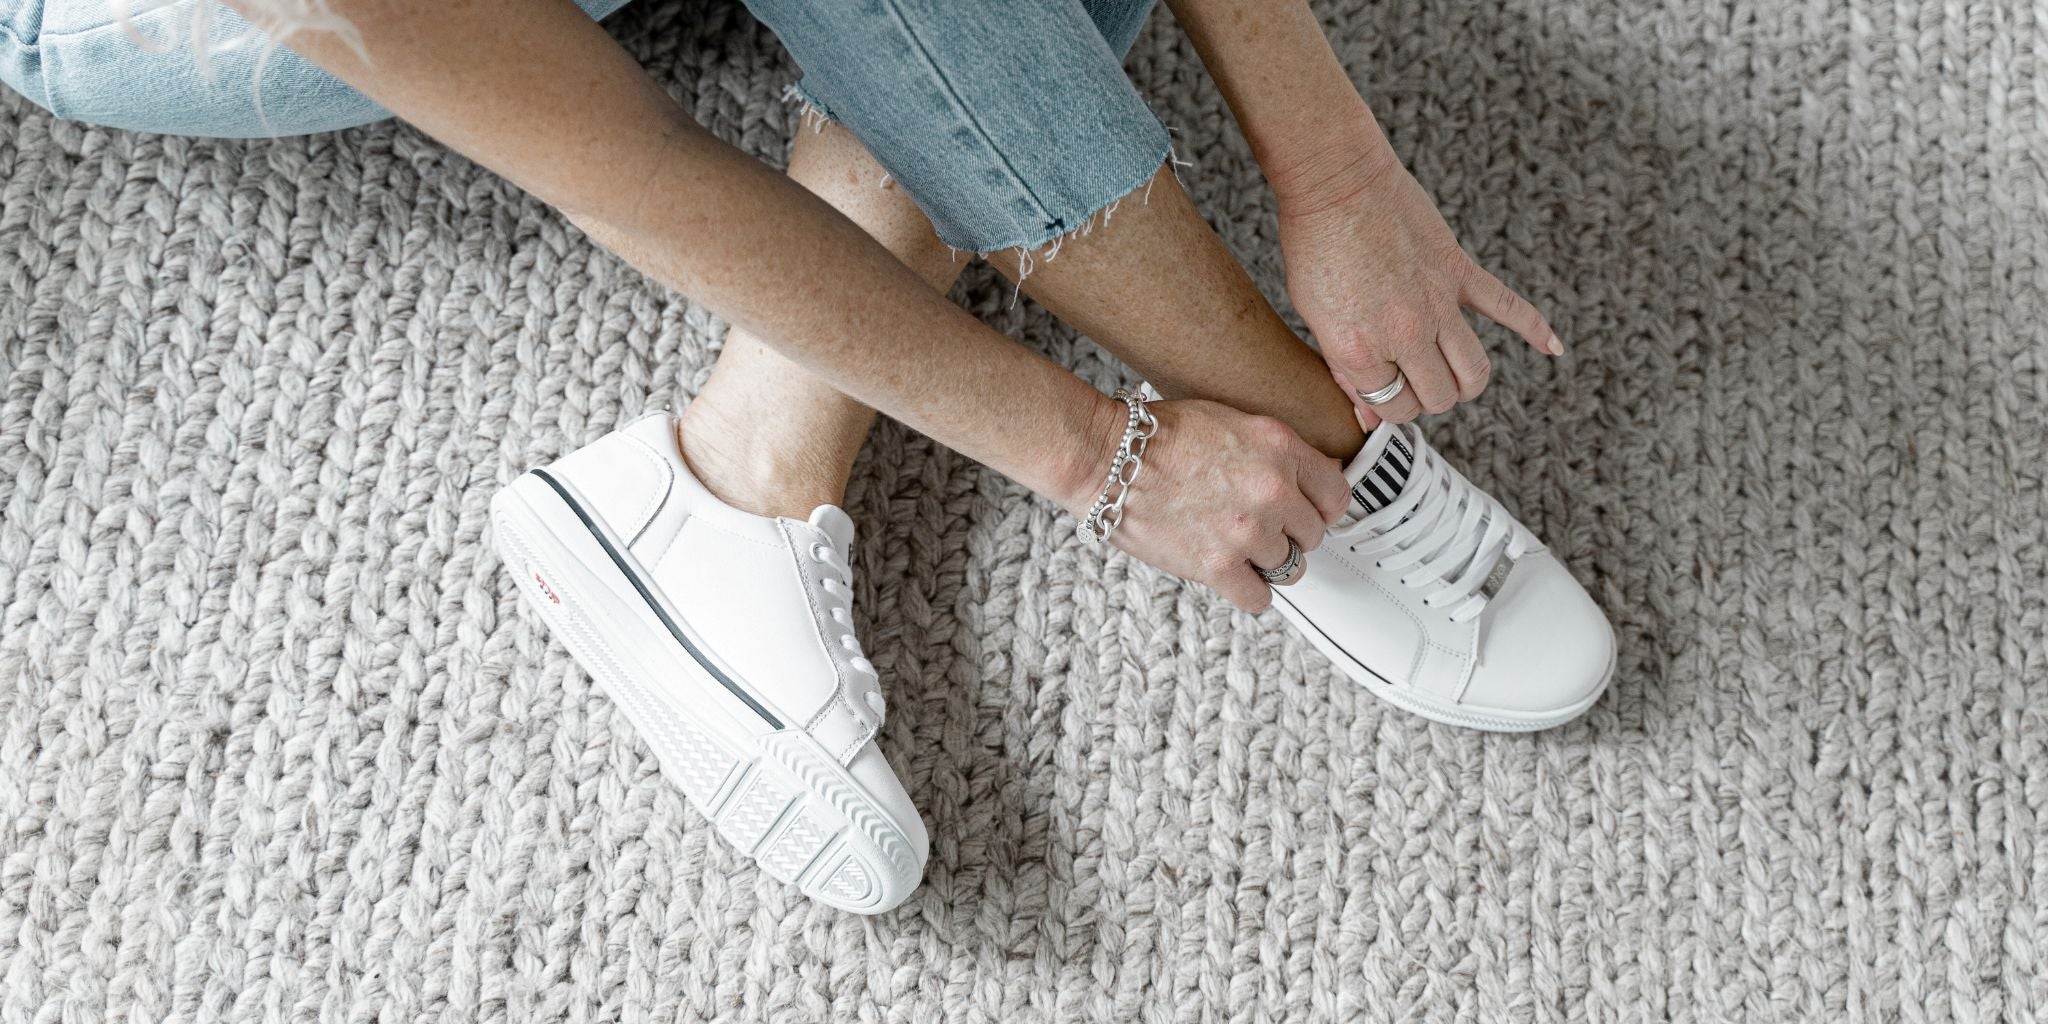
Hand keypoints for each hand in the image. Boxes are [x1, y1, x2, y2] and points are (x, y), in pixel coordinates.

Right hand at [1069, 399, 1348, 611]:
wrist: (1108, 458)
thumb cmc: (1158, 436)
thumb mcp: (1233, 421)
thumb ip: (1278, 451)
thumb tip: (1317, 474)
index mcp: (1280, 448)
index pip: (1336, 494)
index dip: (1320, 508)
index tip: (1307, 514)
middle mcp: (1272, 490)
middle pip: (1312, 535)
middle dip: (1289, 535)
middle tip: (1261, 530)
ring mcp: (1248, 531)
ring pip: (1289, 568)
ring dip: (1267, 563)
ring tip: (1238, 549)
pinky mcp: (1218, 566)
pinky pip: (1259, 598)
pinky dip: (1248, 592)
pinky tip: (1231, 576)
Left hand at [1275, 144, 1561, 426]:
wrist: (1337, 181)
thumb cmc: (1314, 249)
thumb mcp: (1314, 318)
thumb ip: (1345, 366)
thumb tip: (1369, 411)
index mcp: (1358, 351)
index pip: (1393, 409)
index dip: (1387, 402)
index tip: (1381, 383)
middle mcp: (1403, 335)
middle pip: (1438, 398)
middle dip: (1428, 397)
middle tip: (1416, 380)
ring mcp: (1437, 304)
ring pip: (1474, 372)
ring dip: (1466, 382)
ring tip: (1454, 375)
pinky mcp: (1459, 272)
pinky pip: (1508, 308)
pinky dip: (1536, 329)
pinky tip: (1553, 348)